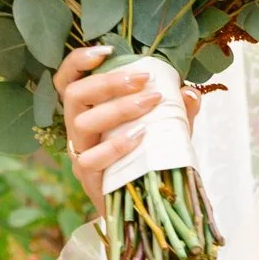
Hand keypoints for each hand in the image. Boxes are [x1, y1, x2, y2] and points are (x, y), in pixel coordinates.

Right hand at [53, 42, 199, 201]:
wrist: (147, 208)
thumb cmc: (150, 161)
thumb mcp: (167, 132)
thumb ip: (177, 112)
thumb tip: (191, 93)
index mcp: (87, 112)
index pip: (67, 81)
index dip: (78, 62)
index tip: (106, 50)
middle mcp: (77, 130)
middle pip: (74, 95)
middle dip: (108, 82)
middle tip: (143, 79)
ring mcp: (79, 154)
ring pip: (81, 123)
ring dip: (118, 108)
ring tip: (150, 102)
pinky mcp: (88, 179)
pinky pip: (92, 159)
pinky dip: (116, 145)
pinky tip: (140, 136)